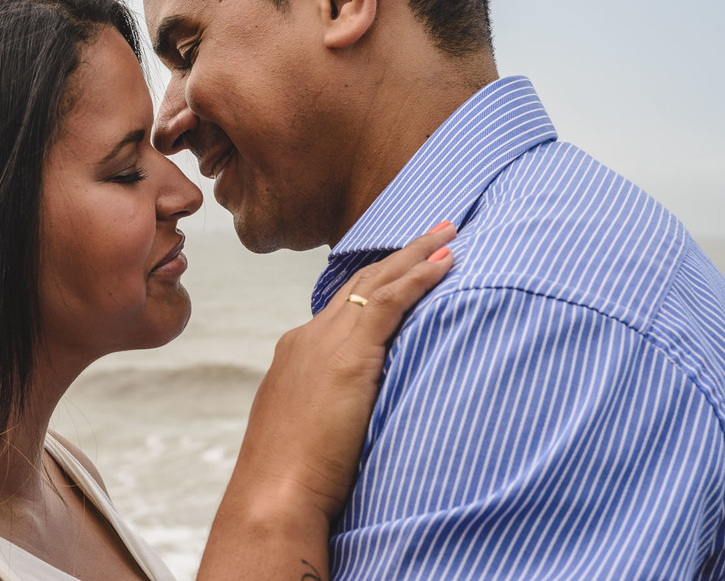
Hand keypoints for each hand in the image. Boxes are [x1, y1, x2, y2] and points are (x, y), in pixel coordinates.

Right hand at [198, 224, 454, 580]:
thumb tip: (356, 417)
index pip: (341, 306)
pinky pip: (391, 301)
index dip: (374, 284)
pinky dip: (420, 277)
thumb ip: (332, 411)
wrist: (274, 493)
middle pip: (360, 283)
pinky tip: (448, 263)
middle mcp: (308, 337)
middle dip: (398, 256)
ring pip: (378, 281)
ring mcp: (325, 341)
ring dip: (416, 254)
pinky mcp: (350, 353)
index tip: (400, 269)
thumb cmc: (292, 480)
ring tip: (449, 233)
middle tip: (434, 232)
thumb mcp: (310, 432)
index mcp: (295, 353)